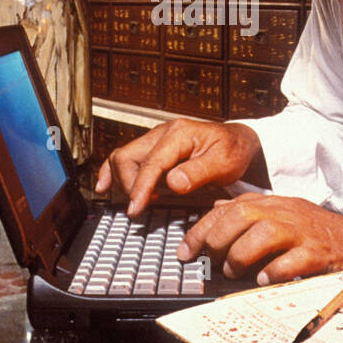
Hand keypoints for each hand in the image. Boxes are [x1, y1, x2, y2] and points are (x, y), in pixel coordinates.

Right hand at [94, 119, 261, 215]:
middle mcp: (162, 133)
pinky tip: (104, 187)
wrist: (238, 142)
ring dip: (122, 181)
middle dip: (128, 186)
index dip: (140, 187)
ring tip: (134, 202)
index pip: (151, 162)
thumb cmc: (232, 151)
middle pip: (127, 156)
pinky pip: (125, 157)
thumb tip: (172, 183)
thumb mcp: (224, 163)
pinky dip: (111, 172)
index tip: (135, 209)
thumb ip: (198, 172)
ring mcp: (154, 140)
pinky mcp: (152, 149)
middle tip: (139, 209)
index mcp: (179, 133)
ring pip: (122, 157)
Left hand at [177, 192, 342, 284]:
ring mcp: (301, 232)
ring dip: (241, 257)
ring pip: (262, 236)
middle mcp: (283, 213)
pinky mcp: (316, 253)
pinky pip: (290, 262)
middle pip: (240, 217)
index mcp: (269, 204)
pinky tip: (265, 281)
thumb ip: (247, 212)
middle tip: (213, 263)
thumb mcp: (279, 214)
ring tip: (236, 272)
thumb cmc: (312, 232)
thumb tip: (213, 213)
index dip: (200, 232)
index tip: (184, 253)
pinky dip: (272, 273)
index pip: (226, 210)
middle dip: (218, 241)